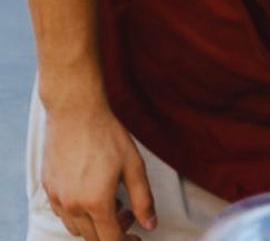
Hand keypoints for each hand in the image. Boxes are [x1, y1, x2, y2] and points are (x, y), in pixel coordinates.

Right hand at [41, 103, 156, 240]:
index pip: (110, 240)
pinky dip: (78, 214)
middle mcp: (73, 205)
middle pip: (93, 238)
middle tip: (128, 213)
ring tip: (112, 202)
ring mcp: (57, 198)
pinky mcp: (48, 188)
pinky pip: (62, 213)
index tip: (136, 237)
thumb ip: (143, 200)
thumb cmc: (108, 136)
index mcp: (96, 202)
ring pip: (76, 228)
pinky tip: (91, 194)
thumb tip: (150, 224)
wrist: (76, 113)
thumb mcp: (135, 167)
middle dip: (113, 232)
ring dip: (95, 224)